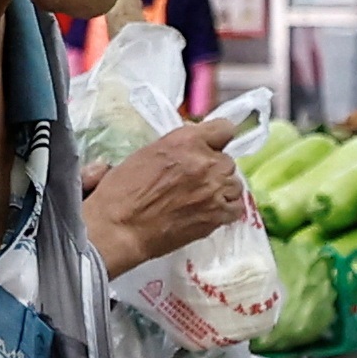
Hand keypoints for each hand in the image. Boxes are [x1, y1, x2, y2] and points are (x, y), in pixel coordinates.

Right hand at [81, 117, 250, 273]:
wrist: (120, 228)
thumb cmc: (122, 190)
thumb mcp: (147, 153)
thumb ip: (176, 147)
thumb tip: (188, 148)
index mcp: (186, 141)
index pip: (224, 129)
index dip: (217, 139)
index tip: (209, 148)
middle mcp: (205, 162)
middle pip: (228, 160)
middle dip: (214, 169)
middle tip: (196, 181)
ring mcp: (214, 190)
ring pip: (235, 184)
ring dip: (222, 190)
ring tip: (203, 199)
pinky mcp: (217, 216)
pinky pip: (236, 208)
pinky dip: (226, 209)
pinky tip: (210, 212)